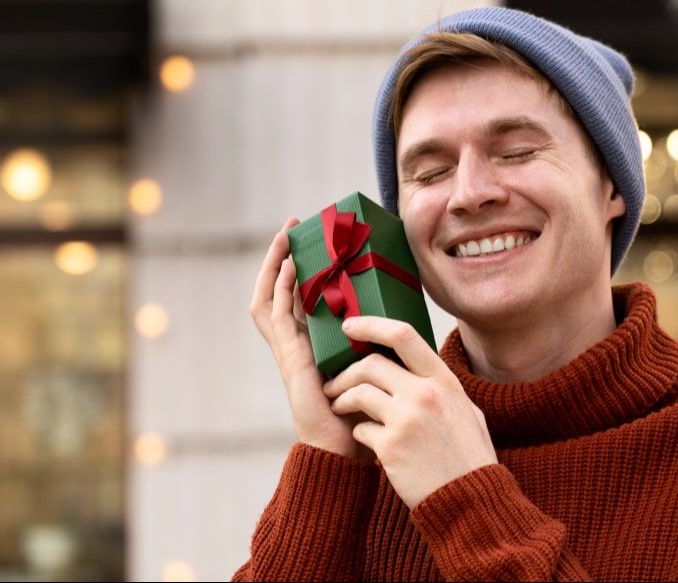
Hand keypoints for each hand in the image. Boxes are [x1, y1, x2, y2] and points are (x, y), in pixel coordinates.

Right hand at [249, 217, 373, 461]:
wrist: (351, 451)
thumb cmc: (370, 413)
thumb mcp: (377, 364)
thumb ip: (380, 341)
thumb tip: (407, 314)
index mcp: (315, 345)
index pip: (298, 297)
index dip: (299, 268)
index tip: (311, 238)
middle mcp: (297, 345)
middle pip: (278, 292)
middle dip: (280, 257)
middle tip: (292, 227)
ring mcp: (289, 352)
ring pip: (270, 299)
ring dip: (274, 266)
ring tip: (285, 237)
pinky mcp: (290, 360)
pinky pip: (278, 318)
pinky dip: (281, 290)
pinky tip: (289, 269)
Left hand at [324, 317, 497, 507]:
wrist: (471, 501)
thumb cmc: (469, 458)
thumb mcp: (467, 411)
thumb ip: (442, 388)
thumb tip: (420, 369)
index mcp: (444, 381)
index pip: (403, 335)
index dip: (371, 325)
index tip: (350, 326)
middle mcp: (425, 394)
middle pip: (371, 364)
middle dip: (345, 372)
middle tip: (334, 383)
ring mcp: (407, 419)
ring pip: (358, 393)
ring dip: (342, 399)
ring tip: (339, 407)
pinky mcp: (391, 446)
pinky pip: (360, 428)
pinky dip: (358, 432)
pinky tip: (366, 441)